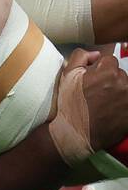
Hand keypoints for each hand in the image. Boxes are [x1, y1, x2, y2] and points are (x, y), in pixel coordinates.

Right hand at [49, 49, 127, 165]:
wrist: (74, 134)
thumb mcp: (67, 76)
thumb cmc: (69, 105)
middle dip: (110, 81)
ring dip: (118, 92)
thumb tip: (96, 55)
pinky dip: (122, 106)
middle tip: (97, 93)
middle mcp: (123, 84)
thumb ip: (81, 56)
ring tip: (104, 103)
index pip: (110, 61)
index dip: (99, 70)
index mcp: (108, 73)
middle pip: (120, 74)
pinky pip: (127, 103)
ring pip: (125, 88)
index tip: (92, 80)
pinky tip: (111, 111)